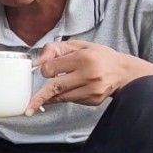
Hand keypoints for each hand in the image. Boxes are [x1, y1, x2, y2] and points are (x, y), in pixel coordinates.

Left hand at [25, 41, 152, 115]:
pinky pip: (71, 101)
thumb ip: (56, 49)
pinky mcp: (93, 100)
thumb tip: (38, 62)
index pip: (51, 69)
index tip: (46, 70)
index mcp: (83, 58)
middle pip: (55, 88)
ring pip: (61, 97)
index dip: (45, 70)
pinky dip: (65, 97)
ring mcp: (92, 90)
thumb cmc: (99, 56)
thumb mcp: (79, 45)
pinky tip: (70, 90)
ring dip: (50, 97)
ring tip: (42, 99)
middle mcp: (89, 75)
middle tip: (29, 107)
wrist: (123, 72)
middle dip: (39, 97)